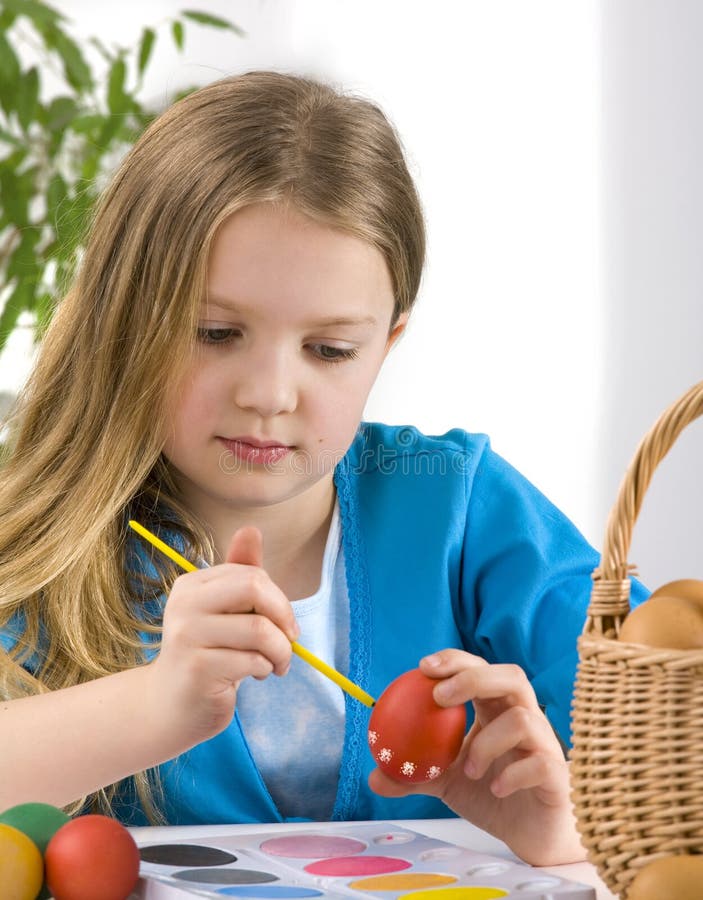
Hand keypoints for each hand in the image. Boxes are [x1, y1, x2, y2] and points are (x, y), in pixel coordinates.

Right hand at [145, 527, 297, 750]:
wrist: (170, 707)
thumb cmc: (207, 654)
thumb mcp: (224, 611)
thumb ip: (240, 573)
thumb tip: (251, 529)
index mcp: (191, 585)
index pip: (252, 574)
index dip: (278, 600)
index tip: (283, 624)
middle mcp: (184, 605)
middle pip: (254, 588)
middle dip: (284, 616)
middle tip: (290, 641)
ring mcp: (187, 637)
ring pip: (260, 630)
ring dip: (281, 652)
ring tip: (276, 664)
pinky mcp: (198, 670)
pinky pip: (253, 661)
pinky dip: (265, 669)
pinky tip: (255, 676)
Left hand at [368, 649, 584, 865]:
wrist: (532, 836)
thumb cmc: (492, 795)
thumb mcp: (446, 781)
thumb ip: (414, 774)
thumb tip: (374, 775)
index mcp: (497, 710)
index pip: (480, 669)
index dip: (455, 661)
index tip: (423, 667)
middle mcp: (525, 718)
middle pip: (511, 676)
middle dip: (474, 678)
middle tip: (439, 697)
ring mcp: (545, 744)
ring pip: (525, 719)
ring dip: (489, 740)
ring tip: (469, 767)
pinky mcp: (558, 775)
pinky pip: (542, 762)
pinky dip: (513, 773)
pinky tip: (495, 788)